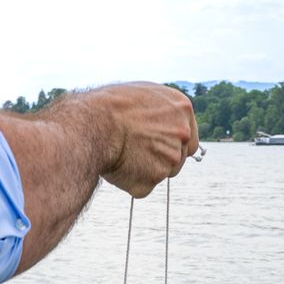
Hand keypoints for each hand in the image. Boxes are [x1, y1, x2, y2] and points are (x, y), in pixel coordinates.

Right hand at [93, 83, 199, 197]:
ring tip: (122, 154)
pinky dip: (130, 181)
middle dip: (158, 159)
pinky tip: (117, 165)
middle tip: (134, 151)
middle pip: (177, 159)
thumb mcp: (143, 96)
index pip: (189, 139)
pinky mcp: (152, 180)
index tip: (159, 148)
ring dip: (144, 170)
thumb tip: (160, 124)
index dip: (173, 145)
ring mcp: (169, 159)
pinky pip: (142, 187)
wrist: (94, 123)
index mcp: (182, 109)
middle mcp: (182, 134)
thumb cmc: (110, 105)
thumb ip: (160, 112)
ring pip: (159, 174)